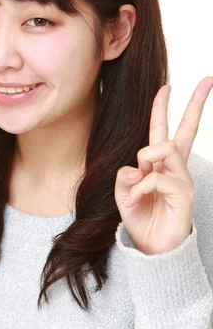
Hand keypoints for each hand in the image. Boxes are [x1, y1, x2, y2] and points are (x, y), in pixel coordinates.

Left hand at [115, 76, 212, 254]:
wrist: (153, 249)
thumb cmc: (141, 219)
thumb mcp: (124, 195)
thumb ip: (125, 177)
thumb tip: (135, 166)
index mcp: (159, 165)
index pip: (162, 131)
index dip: (161, 109)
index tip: (166, 86)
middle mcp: (174, 168)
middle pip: (186, 130)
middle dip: (196, 104)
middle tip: (208, 79)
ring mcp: (182, 179)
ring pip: (164, 147)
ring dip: (144, 162)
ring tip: (140, 185)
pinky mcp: (185, 193)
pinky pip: (157, 176)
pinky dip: (142, 186)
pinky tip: (141, 198)